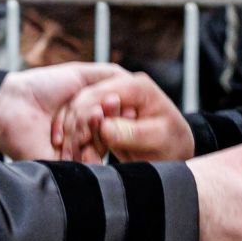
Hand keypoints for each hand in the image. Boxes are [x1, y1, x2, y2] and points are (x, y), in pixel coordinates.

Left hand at [0, 60, 127, 161]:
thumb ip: (112, 77)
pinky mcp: (67, 168)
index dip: (118, 108)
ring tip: (85, 118)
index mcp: (91, 113)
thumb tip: (134, 88)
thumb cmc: (42, 86)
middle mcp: (87, 134)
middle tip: (97, 107)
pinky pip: (88, 166)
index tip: (115, 100)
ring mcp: (77, 152)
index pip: (117, 115)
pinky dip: (87, 151)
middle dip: (106, 119)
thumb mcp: (82, 73)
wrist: (11, 104)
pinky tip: (77, 138)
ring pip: (101, 147)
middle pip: (112, 132)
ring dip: (95, 131)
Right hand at [53, 70, 192, 162]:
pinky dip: (74, 134)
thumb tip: (104, 128)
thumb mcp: (158, 139)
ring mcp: (110, 95)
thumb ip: (133, 133)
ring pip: (78, 108)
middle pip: (86, 97)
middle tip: (71, 150)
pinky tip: (72, 152)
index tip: (81, 139)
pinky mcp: (103, 110)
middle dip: (75, 124)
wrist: (172, 150)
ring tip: (69, 155)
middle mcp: (122, 85)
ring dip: (71, 131)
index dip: (88, 114)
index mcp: (138, 86)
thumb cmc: (172, 144)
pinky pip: (80, 119)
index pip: (103, 92)